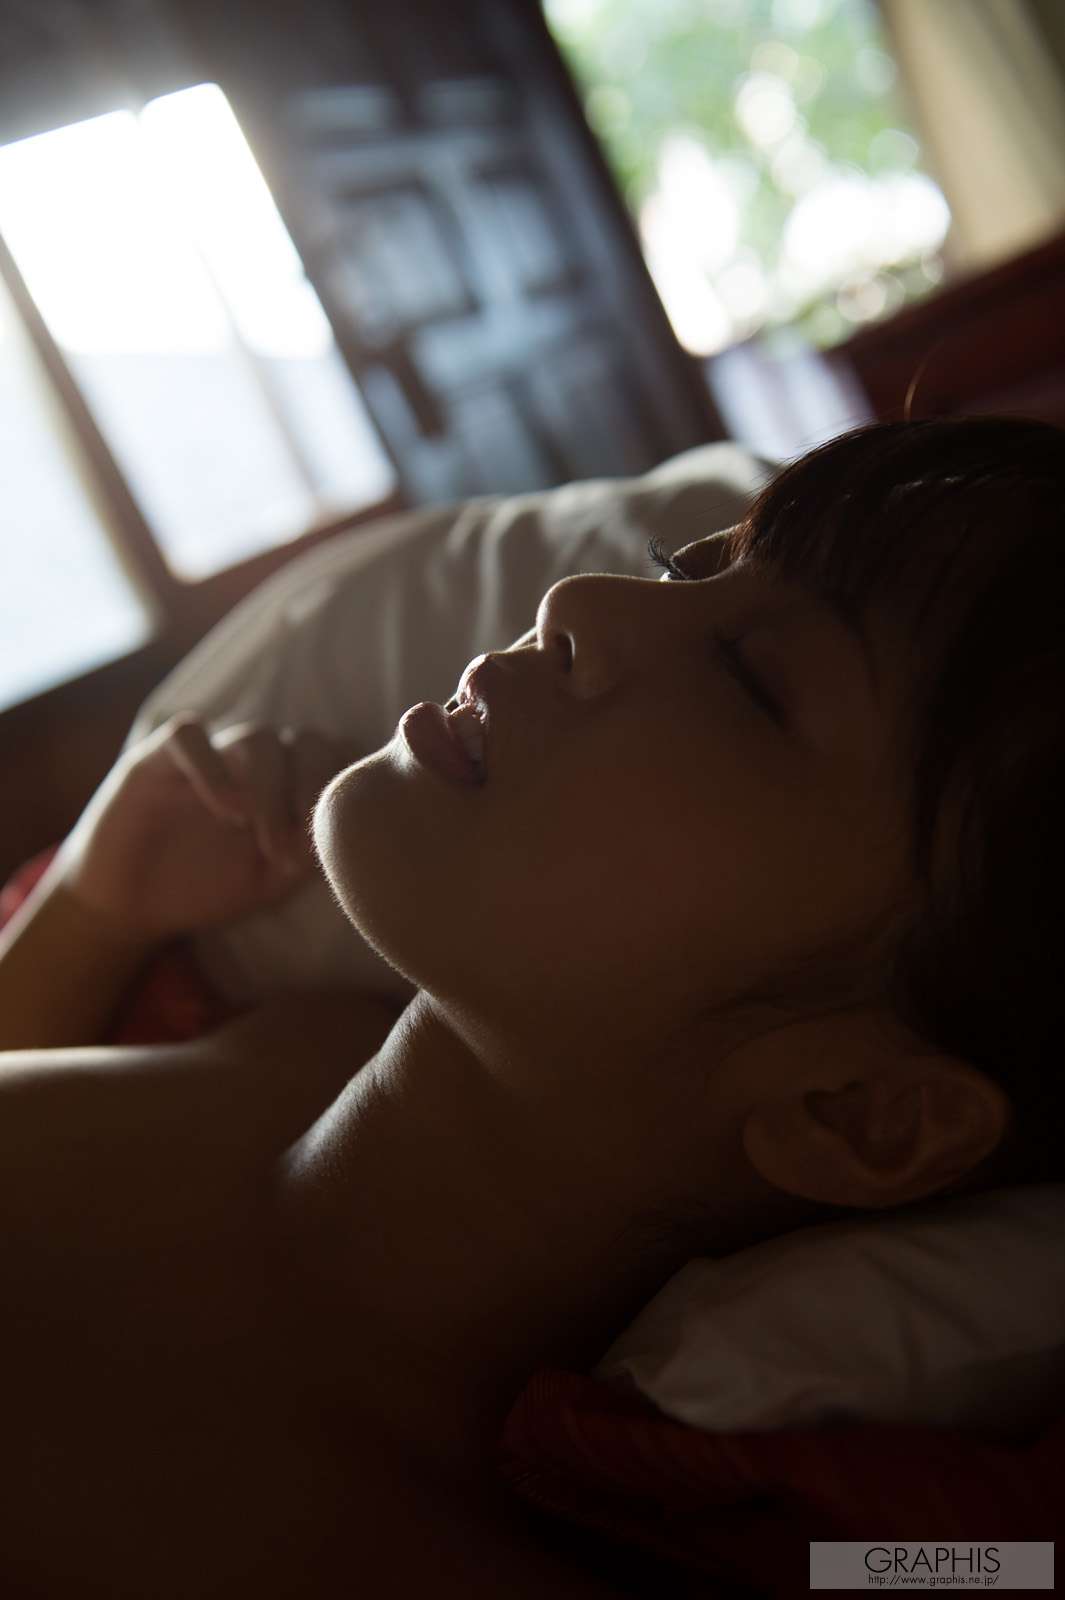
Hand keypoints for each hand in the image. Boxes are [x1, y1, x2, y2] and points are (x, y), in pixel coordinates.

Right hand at [53, 714, 353, 940]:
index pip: (335, 758)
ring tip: (262, 840)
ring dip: (270, 789)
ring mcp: (210, 755)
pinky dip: (213, 766)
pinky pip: (189, 735)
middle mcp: (255, 763)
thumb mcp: (269, 882)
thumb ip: (309, 856)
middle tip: (298, 843)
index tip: (334, 840)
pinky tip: (226, 808)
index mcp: (289, 785)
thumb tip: (346, 837)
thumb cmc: (205, 887)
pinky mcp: (158, 757)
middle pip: (306, 740)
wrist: (132, 904)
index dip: (342, 789)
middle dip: (312, 787)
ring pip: (258, 739)